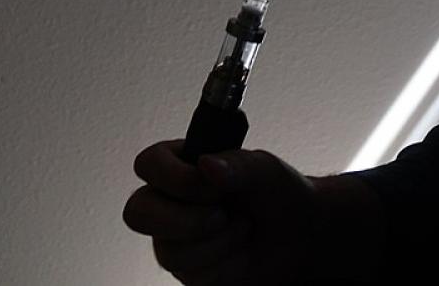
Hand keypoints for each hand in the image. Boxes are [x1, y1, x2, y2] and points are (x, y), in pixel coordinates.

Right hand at [123, 139, 323, 285]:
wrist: (301, 235)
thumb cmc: (279, 192)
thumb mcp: (263, 169)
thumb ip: (236, 164)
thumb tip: (206, 164)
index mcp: (182, 164)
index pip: (148, 164)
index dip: (173, 177)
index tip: (212, 185)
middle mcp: (170, 201)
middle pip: (137, 212)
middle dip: (181, 220)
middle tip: (220, 215)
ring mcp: (175, 237)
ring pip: (167, 250)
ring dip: (214, 242)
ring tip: (242, 228)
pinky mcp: (189, 270)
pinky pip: (190, 275)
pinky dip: (223, 263)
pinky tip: (240, 250)